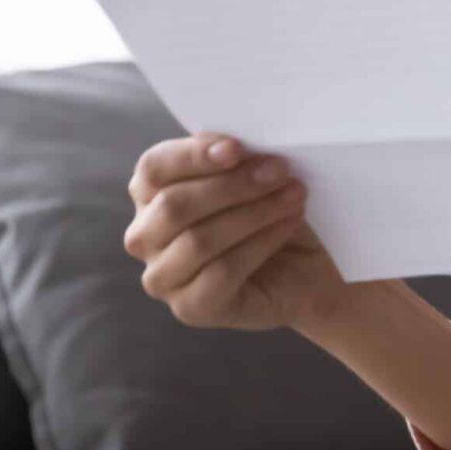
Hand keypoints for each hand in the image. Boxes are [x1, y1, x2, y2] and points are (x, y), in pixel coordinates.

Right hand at [123, 131, 354, 337]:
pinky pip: (222, 272)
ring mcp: (162, 277)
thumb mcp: (252, 175)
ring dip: (253, 212)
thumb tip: (232, 140)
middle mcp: (144, 237)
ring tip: (294, 195)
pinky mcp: (189, 309)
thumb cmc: (270, 211)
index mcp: (149, 194)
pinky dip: (261, 243)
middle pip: (174, 205)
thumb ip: (233, 157)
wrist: (305, 268)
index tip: (237, 147)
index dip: (192, 155)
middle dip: (232, 184)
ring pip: (199, 240)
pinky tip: (287, 224)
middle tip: (280, 169)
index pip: (153, 168)